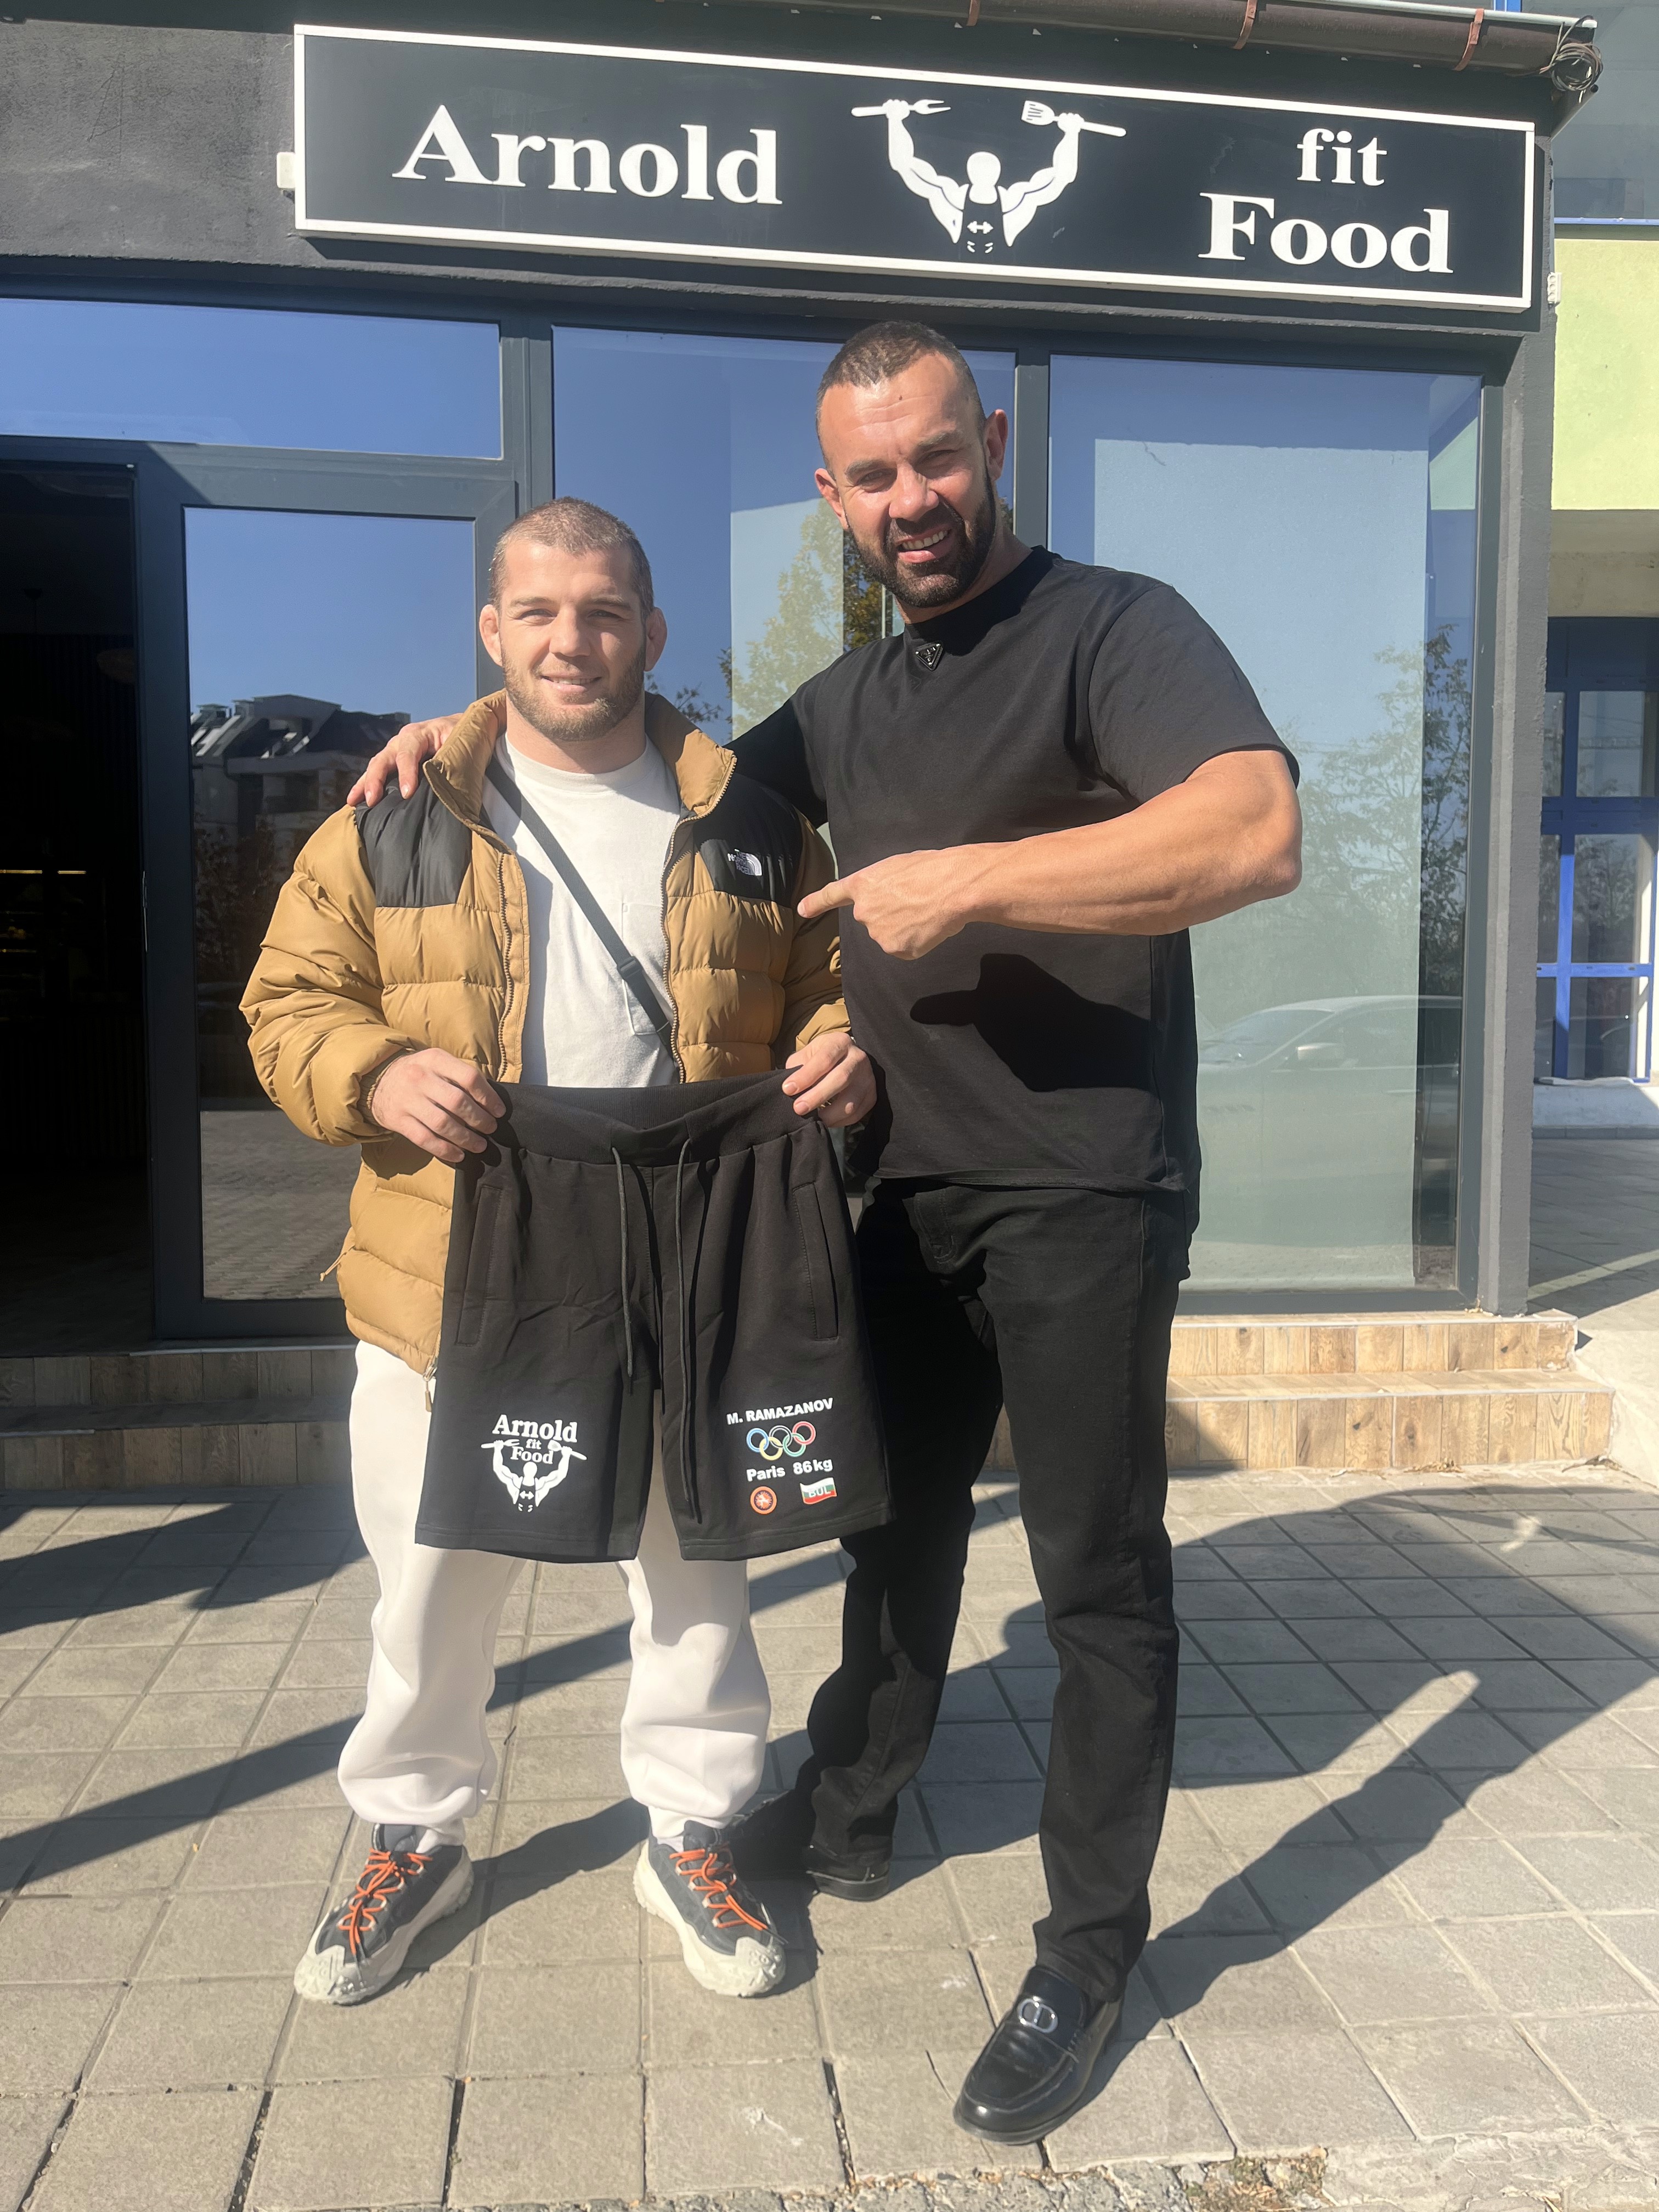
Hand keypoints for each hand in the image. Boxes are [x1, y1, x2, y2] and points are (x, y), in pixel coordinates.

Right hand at [347, 714, 465, 806]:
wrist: (459, 728)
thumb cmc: (461, 736)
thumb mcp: (459, 742)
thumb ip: (449, 757)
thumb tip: (441, 780)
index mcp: (418, 734)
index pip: (408, 753)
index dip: (406, 773)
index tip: (406, 793)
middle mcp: (402, 741)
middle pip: (384, 759)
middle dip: (376, 780)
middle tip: (372, 799)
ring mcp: (395, 750)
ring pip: (376, 766)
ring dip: (364, 784)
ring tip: (353, 801)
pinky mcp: (394, 761)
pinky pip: (377, 772)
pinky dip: (366, 785)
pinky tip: (357, 800)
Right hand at [366, 1049, 503, 1164]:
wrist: (377, 1080)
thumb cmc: (418, 1073)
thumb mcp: (436, 1063)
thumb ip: (459, 1076)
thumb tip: (489, 1101)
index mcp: (435, 1060)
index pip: (469, 1078)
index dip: (488, 1097)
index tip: (499, 1111)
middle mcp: (420, 1078)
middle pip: (458, 1102)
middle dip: (479, 1119)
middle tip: (490, 1129)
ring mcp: (408, 1100)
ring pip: (443, 1123)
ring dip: (465, 1138)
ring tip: (479, 1145)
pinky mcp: (398, 1120)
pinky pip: (425, 1139)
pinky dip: (444, 1149)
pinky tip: (458, 1154)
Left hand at [782, 1032, 875, 1125]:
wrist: (846, 1059)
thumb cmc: (822, 1058)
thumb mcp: (808, 1054)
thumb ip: (797, 1068)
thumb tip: (789, 1089)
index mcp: (840, 1043)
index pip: (824, 1059)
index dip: (806, 1076)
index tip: (788, 1089)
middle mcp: (858, 1058)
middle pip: (841, 1079)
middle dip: (817, 1096)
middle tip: (798, 1108)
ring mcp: (868, 1078)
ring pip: (851, 1101)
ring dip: (829, 1114)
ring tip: (812, 1118)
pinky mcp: (872, 1096)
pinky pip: (856, 1114)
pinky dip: (839, 1121)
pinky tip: (825, 1120)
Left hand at [798, 848, 978, 959]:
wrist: (952, 887)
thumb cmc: (930, 869)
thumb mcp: (897, 867)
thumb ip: (883, 886)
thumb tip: (891, 902)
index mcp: (862, 884)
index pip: (832, 894)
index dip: (816, 903)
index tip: (801, 910)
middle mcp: (863, 912)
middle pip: (873, 919)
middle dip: (890, 914)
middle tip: (915, 901)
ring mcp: (878, 934)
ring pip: (889, 935)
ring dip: (905, 928)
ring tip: (925, 911)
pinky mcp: (896, 950)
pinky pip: (905, 948)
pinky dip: (917, 941)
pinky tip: (928, 926)